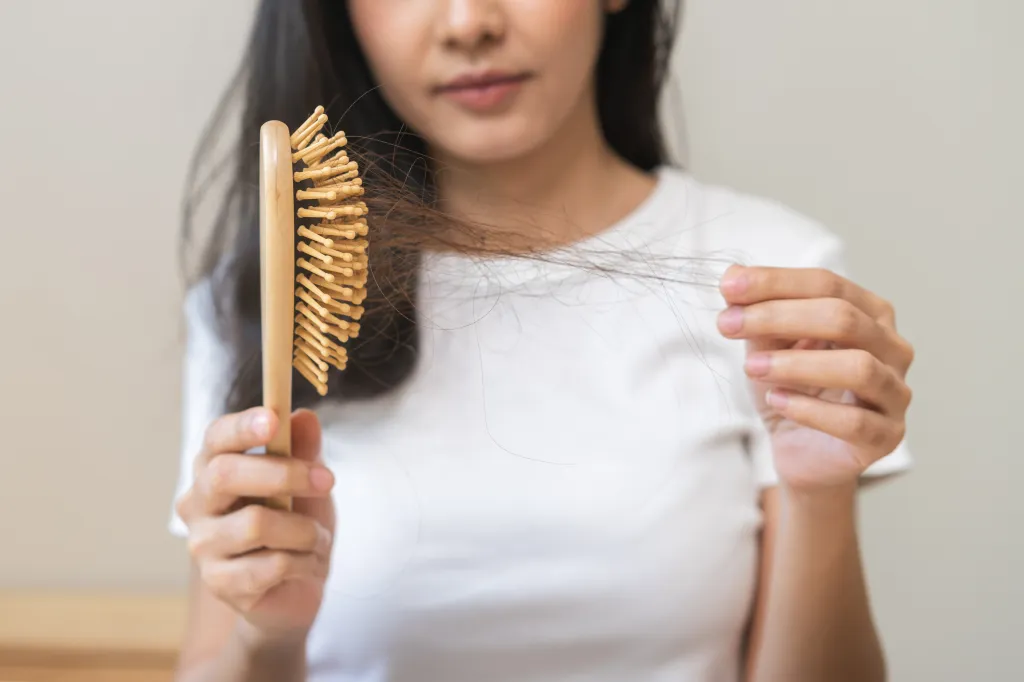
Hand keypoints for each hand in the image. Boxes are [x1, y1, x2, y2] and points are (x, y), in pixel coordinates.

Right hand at [175, 407, 335, 641]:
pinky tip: (308, 563)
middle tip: (327, 480)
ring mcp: (203, 545)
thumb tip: (305, 417)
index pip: (216, 437)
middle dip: (284, 474)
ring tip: (317, 537)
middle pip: (225, 474)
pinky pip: (270, 564)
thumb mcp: (308, 481)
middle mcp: (198, 503)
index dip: (242, 426)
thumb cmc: (296, 523)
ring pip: (256, 523)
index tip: (273, 419)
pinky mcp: (219, 582)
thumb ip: (304, 448)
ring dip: (304, 530)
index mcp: (214, 468)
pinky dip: (304, 561)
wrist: (297, 586)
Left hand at [717, 265, 913, 491]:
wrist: (801, 450)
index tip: (728, 288)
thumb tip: (733, 277)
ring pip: (858, 367)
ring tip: (751, 368)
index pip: (827, 284)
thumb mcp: (768, 346)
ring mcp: (895, 392)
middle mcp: (892, 348)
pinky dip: (810, 409)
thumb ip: (757, 314)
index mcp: (870, 313)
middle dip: (778, 317)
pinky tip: (777, 401)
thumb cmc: (792, 388)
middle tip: (728, 325)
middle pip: (844, 318)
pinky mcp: (887, 436)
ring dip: (796, 364)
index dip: (777, 282)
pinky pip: (854, 421)